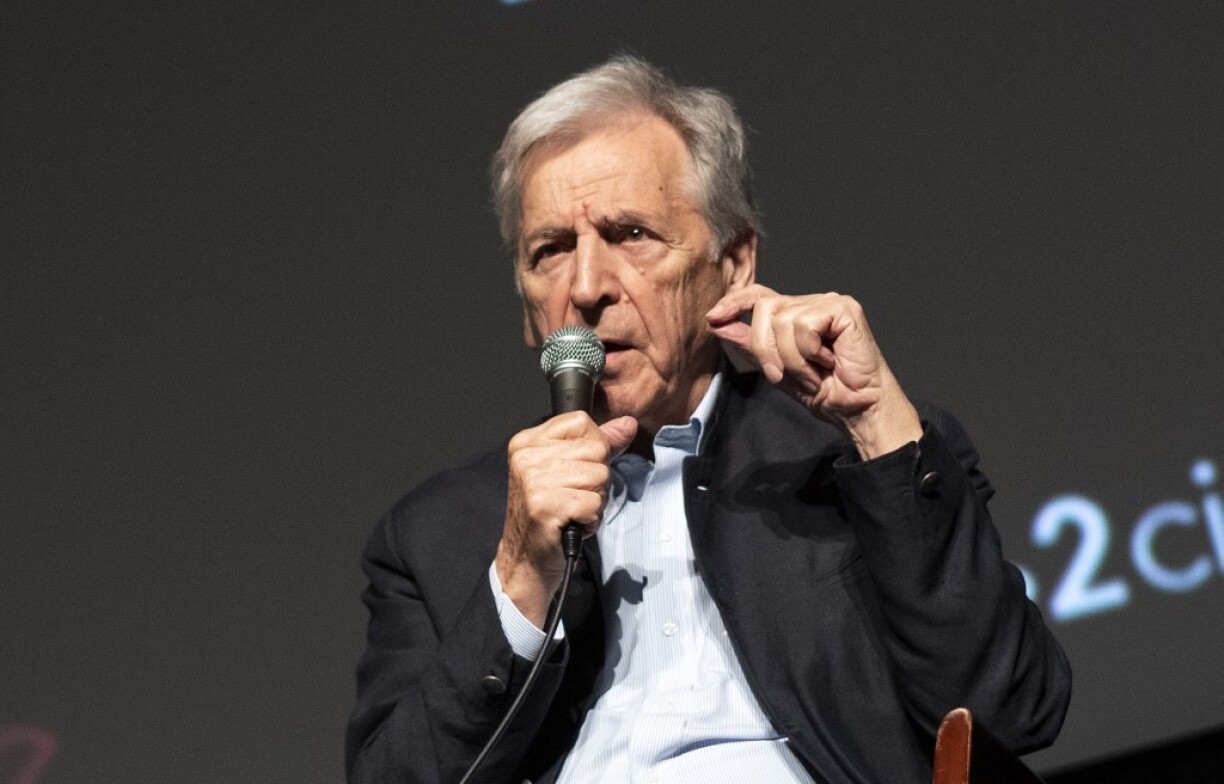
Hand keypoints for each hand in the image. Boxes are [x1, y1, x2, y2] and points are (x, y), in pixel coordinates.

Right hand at [496, 412, 637, 625]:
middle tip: (575, 496)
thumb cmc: (548, 515)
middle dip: (597, 477)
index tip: (579, 469)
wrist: (526, 559)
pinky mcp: (545, 505)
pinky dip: (591, 517)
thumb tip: (627, 424)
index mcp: (527, 442)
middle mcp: (526, 457)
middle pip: (595, 448)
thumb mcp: (569, 471)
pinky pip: (594, 502)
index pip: (581, 421)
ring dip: (595, 499)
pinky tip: (574, 523)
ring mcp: (533, 481)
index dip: (594, 446)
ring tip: (574, 510)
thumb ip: (599, 444)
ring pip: (599, 475)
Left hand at [706, 284, 920, 458]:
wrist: (857, 411)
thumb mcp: (776, 369)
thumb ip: (751, 345)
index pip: (758, 295)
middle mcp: (812, 302)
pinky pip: (803, 325)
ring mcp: (829, 303)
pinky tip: (828, 362)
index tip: (713, 319)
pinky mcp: (844, 309)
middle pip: (764, 308)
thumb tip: (718, 325)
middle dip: (765, 348)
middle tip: (783, 374)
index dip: (734, 303)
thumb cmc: (826, 392)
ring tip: (814, 371)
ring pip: (782, 320)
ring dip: (792, 358)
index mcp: (796, 313)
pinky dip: (808, 352)